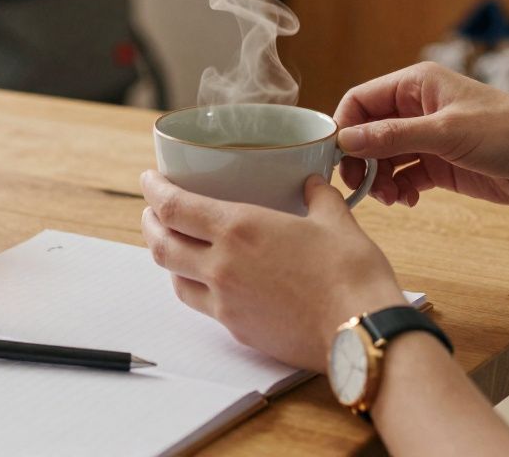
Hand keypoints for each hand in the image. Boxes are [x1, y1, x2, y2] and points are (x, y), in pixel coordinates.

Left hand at [139, 170, 404, 371]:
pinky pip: (202, 305)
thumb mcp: (335, 219)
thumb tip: (313, 182)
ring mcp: (226, 302)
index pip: (174, 207)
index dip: (153, 190)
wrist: (359, 330)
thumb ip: (318, 196)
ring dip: (166, 258)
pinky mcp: (237, 329)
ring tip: (173, 244)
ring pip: (174, 279)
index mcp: (239, 229)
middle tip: (152, 211)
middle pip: (161, 244)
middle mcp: (222, 266)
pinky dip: (194, 287)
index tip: (149, 179)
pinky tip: (207, 280)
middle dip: (150, 224)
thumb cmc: (350, 272)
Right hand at [335, 62, 508, 208]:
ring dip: (378, 180)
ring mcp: (428, 138)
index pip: (362, 100)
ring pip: (383, 159)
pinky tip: (407, 201)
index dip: (344, 127)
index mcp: (417, 85)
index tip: (335, 157)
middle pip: (368, 132)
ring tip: (389, 199)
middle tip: (358, 186)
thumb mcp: (447, 132)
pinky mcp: (440, 166)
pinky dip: (399, 191)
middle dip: (360, 159)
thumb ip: (393, 136)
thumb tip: (346, 140)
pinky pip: (404, 177)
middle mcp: (418, 109)